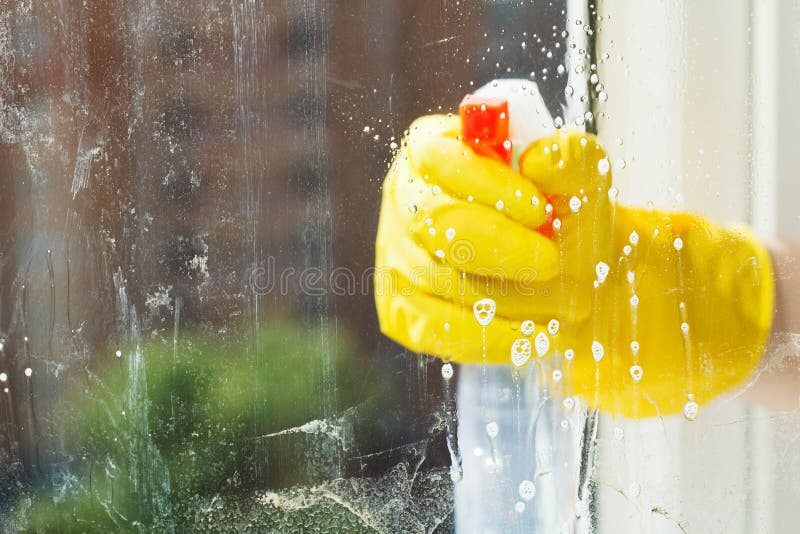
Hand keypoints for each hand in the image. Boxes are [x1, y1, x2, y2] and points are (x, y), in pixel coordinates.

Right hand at [374, 114, 773, 417]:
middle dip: (499, 252)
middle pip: (427, 224)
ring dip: (495, 300)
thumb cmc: (590, 236)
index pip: (435, 161)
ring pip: (426, 280)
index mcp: (446, 156)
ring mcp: (402, 259)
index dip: (482, 190)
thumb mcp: (593, 195)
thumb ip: (572, 164)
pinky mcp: (407, 309)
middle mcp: (413, 204)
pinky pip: (418, 327)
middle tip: (555, 268)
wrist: (596, 294)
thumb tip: (541, 155)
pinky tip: (513, 339)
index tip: (539, 218)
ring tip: (550, 308)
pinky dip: (467, 339)